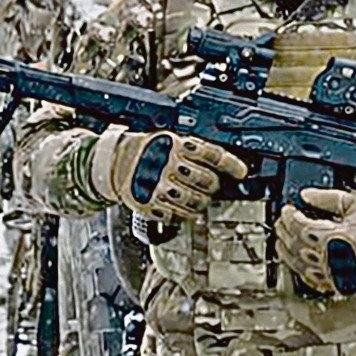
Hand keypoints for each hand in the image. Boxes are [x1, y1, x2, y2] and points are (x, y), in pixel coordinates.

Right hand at [89, 126, 246, 222]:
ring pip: (195, 201)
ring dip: (202, 202)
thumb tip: (227, 166)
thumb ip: (196, 151)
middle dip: (214, 185)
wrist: (114, 162)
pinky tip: (183, 209)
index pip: (212, 154)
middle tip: (212, 186)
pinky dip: (184, 215)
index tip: (242, 172)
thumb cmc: (150, 150)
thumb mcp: (172, 140)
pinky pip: (176, 216)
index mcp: (176, 145)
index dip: (231, 165)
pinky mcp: (147, 204)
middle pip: (207, 181)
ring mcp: (157, 186)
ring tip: (199, 199)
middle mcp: (167, 164)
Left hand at [274, 189, 355, 296]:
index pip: (297, 226)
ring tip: (282, 243)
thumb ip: (328, 198)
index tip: (287, 210)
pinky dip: (299, 270)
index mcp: (330, 235)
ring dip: (286, 253)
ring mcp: (330, 272)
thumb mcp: (355, 204)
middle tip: (282, 223)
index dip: (289, 216)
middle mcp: (326, 256)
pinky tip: (298, 264)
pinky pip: (310, 279)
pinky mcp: (336, 283)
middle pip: (294, 245)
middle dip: (284, 232)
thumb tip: (308, 195)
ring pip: (297, 265)